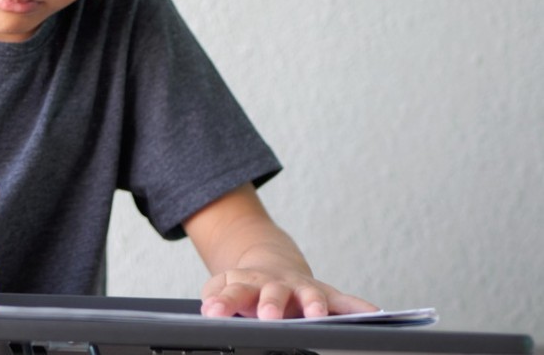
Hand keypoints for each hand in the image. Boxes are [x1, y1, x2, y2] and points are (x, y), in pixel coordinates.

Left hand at [201, 267, 377, 319]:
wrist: (270, 264)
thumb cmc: (248, 286)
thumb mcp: (223, 287)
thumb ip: (215, 296)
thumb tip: (209, 305)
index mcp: (246, 283)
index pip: (232, 293)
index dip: (223, 303)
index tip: (214, 313)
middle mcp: (274, 284)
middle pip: (272, 292)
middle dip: (271, 304)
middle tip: (268, 317)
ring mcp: (300, 288)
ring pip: (310, 294)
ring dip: (314, 304)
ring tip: (317, 316)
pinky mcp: (324, 293)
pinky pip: (344, 299)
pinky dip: (357, 306)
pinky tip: (372, 314)